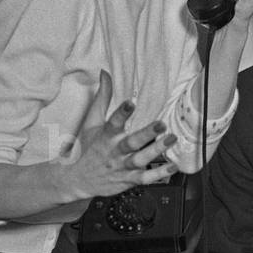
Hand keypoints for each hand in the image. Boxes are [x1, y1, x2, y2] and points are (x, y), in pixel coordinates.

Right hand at [67, 70, 177, 197]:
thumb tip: (105, 72)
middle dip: (146, 134)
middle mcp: (114, 151)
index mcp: (105, 136)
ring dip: (156, 150)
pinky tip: (173, 166)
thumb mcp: (92, 122)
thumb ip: (103, 97)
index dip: (122, 113)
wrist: (78, 180)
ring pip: (139, 159)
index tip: (130, 103)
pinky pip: (144, 178)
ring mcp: (121, 166)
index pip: (113, 123)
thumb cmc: (89, 147)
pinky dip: (159, 174)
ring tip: (171, 139)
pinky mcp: (127, 179)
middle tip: (161, 124)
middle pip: (130, 142)